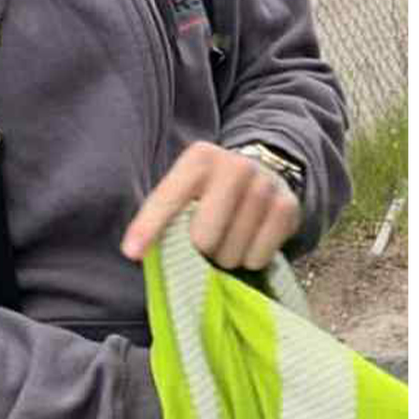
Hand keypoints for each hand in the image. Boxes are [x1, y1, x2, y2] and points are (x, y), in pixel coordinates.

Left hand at [121, 141, 302, 270]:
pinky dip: (250, 260)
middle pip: (202, 237)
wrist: (267, 170)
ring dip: (225, 258)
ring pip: (230, 252)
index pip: (168, 198)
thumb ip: (165, 215)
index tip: (131, 253)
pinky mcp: (287, 207)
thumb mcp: (186, 189)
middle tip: (205, 243)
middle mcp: (235, 166)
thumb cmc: (212, 191)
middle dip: (199, 251)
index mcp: (200, 159)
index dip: (148, 227)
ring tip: (229, 240)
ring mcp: (265, 185)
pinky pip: (257, 257)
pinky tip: (250, 242)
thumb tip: (138, 253)